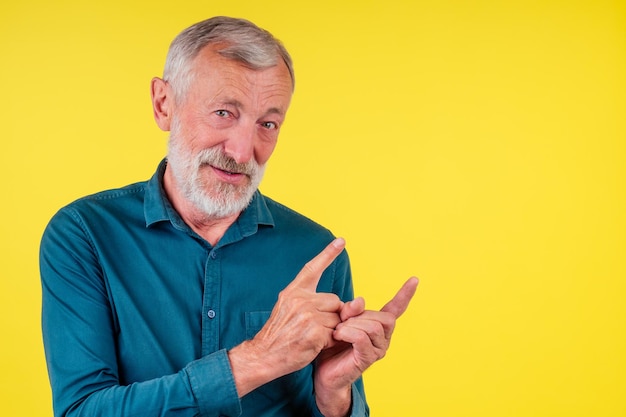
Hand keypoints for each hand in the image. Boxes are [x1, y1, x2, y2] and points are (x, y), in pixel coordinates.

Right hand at [228, 238, 346, 396]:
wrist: (263, 355)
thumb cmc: (279, 334)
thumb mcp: (289, 309)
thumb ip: (313, 303)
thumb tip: (344, 303)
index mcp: (294, 291)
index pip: (312, 268)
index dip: (328, 254)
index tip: (341, 240)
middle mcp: (301, 299)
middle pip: (335, 301)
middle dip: (332, 315)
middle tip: (313, 328)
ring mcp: (308, 315)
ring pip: (337, 318)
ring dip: (331, 330)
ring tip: (312, 338)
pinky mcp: (314, 332)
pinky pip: (336, 333)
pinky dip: (330, 342)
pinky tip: (314, 345)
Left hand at [314, 277, 418, 412]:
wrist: (324, 373)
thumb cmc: (332, 345)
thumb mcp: (339, 320)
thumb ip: (350, 310)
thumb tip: (360, 300)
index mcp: (378, 326)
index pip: (396, 308)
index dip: (405, 294)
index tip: (415, 279)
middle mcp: (383, 338)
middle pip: (384, 317)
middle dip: (361, 315)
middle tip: (342, 322)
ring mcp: (378, 350)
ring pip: (374, 327)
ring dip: (352, 324)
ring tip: (338, 330)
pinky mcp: (367, 359)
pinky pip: (362, 338)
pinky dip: (348, 333)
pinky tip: (337, 335)